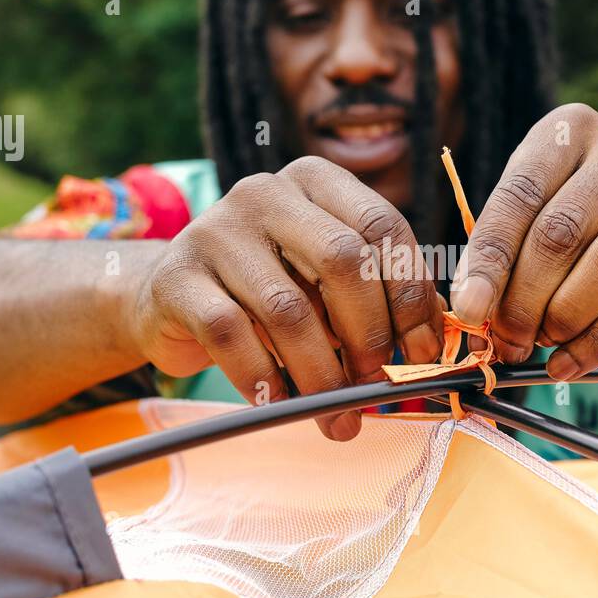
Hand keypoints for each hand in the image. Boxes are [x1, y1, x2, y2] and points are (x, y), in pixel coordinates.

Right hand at [130, 156, 442, 439]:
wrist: (167, 300)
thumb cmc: (265, 292)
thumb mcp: (324, 282)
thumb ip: (377, 297)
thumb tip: (430, 345)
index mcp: (316, 182)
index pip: (383, 227)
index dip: (411, 296)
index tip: (422, 353)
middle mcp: (266, 193)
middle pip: (343, 261)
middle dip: (369, 333)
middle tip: (375, 383)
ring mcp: (215, 229)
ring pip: (289, 308)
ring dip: (321, 374)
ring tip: (335, 415)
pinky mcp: (176, 277)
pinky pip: (231, 335)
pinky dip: (262, 378)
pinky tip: (277, 402)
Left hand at [451, 103, 597, 379]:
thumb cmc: (588, 222)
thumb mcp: (540, 212)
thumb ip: (505, 249)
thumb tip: (472, 307)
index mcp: (570, 130)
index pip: (519, 195)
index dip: (489, 259)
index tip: (469, 309)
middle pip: (560, 232)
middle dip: (523, 298)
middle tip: (504, 339)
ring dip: (562, 318)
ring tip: (538, 342)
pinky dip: (596, 342)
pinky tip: (567, 364)